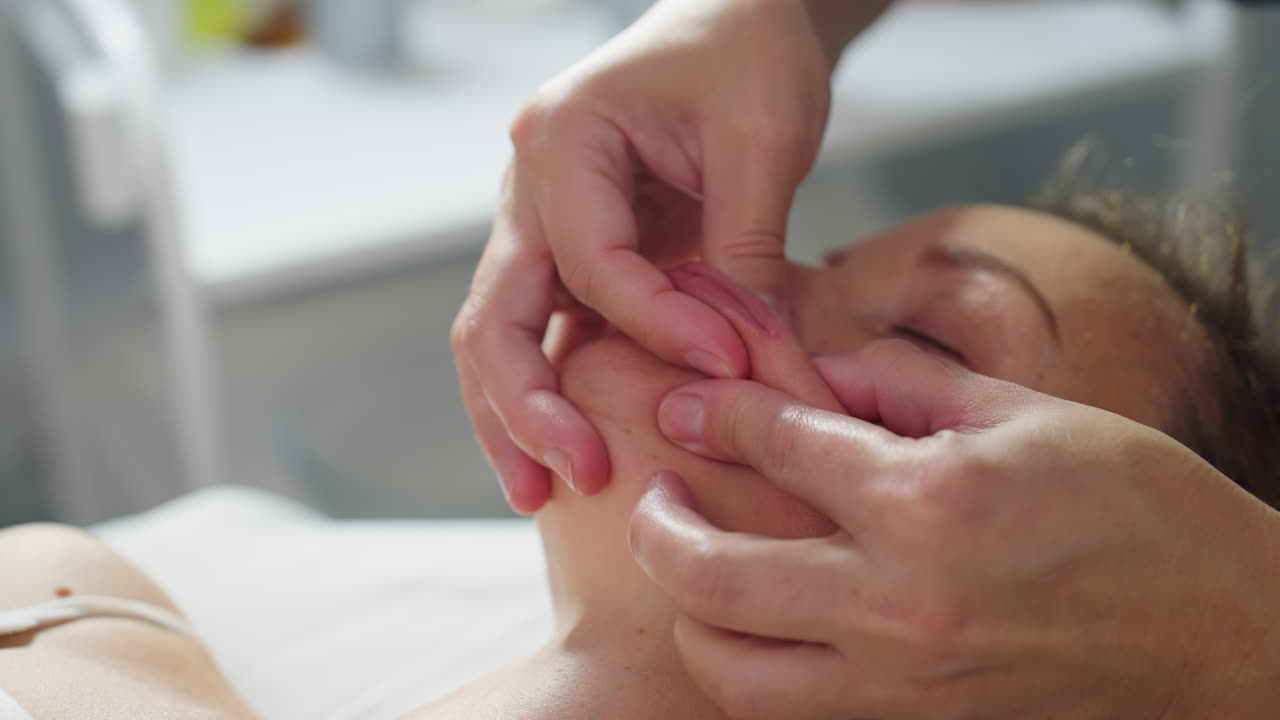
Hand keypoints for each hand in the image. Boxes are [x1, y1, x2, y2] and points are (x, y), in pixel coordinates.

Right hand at [452, 0, 889, 512]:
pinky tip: (566, 452)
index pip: (592, 263)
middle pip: (494, 317)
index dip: (658, 325)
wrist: (733, 25)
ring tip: (540, 494)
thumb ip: (744, 248)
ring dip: (515, 417)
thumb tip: (745, 364)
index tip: (730, 365)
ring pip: (498, 337)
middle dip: (527, 406)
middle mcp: (528, 190)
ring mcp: (538, 227)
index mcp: (561, 141)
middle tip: (577, 477)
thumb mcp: (761, 139)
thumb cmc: (745, 60)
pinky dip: (549, 393)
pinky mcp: (567, 258)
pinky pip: (541, 335)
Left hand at [629, 339, 1279, 719]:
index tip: (690, 405)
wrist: (1217, 630)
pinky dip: (749, 665)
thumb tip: (814, 369)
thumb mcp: (1026, 409)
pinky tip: (756, 621)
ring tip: (693, 565)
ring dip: (690, 612)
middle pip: (713, 572)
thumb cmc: (1136, 505)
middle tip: (655, 495)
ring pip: (730, 666)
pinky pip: (789, 707)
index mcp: (931, 499)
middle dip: (658, 525)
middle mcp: (901, 600)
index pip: (778, 444)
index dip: (719, 412)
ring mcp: (903, 681)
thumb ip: (903, 381)